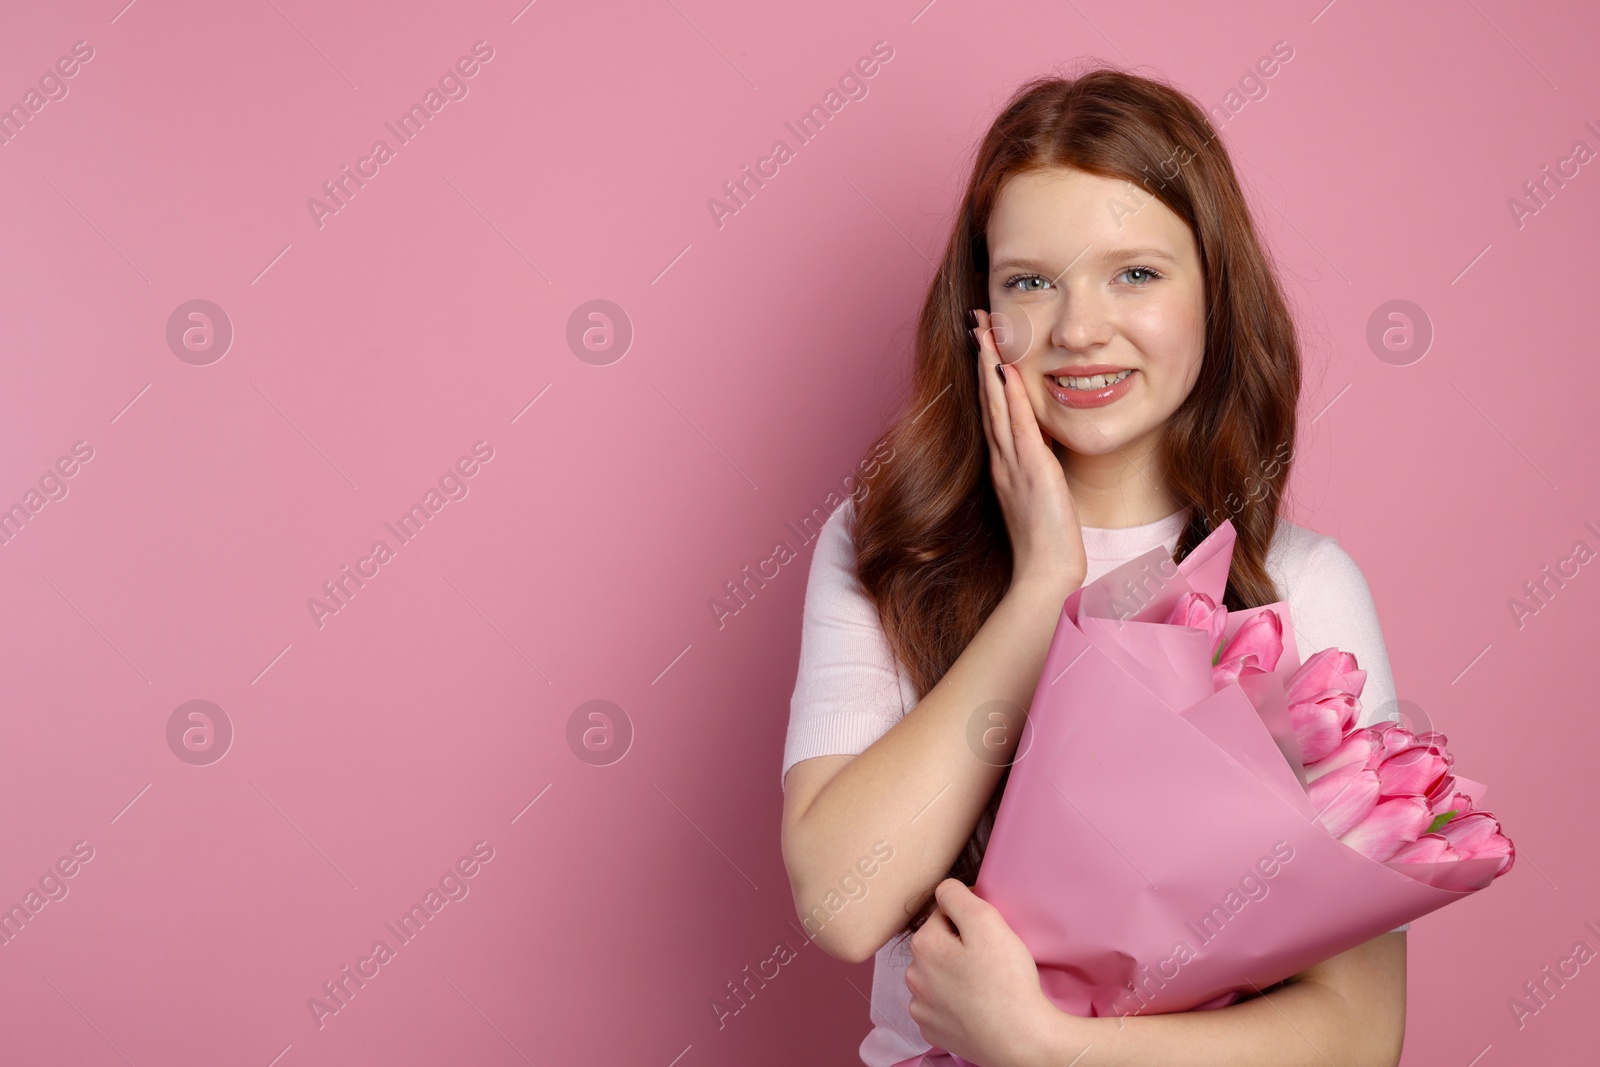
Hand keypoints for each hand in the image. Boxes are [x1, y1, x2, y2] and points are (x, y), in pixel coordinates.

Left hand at [904, 878, 1060, 1066]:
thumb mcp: (986, 921)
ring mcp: (921, 1007)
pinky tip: (976, 1004)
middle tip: (990, 957)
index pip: (944, 912)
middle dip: (959, 945)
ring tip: (984, 983)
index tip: (991, 930)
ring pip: (937, 975)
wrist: (1021, 1039)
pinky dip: (954, 1001)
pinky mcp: (932, 1030)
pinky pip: (940, 1005)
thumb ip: (957, 896)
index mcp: (924, 945)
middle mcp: (914, 976)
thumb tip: (944, 890)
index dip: (970, 916)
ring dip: (954, 973)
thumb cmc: (1007, 981)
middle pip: (938, 944)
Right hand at [971, 308, 1086, 597]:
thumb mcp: (1040, 499)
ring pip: (997, 405)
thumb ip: (1038, 473)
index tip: (985, 342)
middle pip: (988, 399)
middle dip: (982, 357)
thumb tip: (1043, 456)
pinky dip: (1010, 397)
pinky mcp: (1032, 470)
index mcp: (1005, 464)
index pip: (993, 410)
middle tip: (976, 320)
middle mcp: (1003, 459)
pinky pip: (1019, 426)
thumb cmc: (1047, 543)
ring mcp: (1014, 463)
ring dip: (989, 366)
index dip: (987, 374)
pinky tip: (1007, 370)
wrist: (1046, 573)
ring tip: (984, 331)